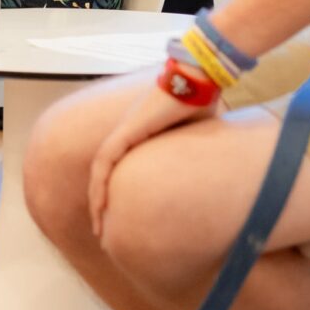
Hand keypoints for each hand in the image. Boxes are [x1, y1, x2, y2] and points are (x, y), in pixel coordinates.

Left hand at [87, 82, 218, 236]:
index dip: (116, 194)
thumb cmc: (201, 100)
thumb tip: (214, 172)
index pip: (119, 170)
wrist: (198, 76)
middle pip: (104, 174)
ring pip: (100, 171)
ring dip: (96, 200)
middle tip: (102, 233)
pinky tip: (98, 205)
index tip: (119, 219)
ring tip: (98, 227)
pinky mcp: (127, 130)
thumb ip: (194, 152)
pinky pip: (105, 161)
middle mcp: (127, 134)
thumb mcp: (198, 135)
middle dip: (100, 204)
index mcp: (141, 136)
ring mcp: (124, 131)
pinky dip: (99, 184)